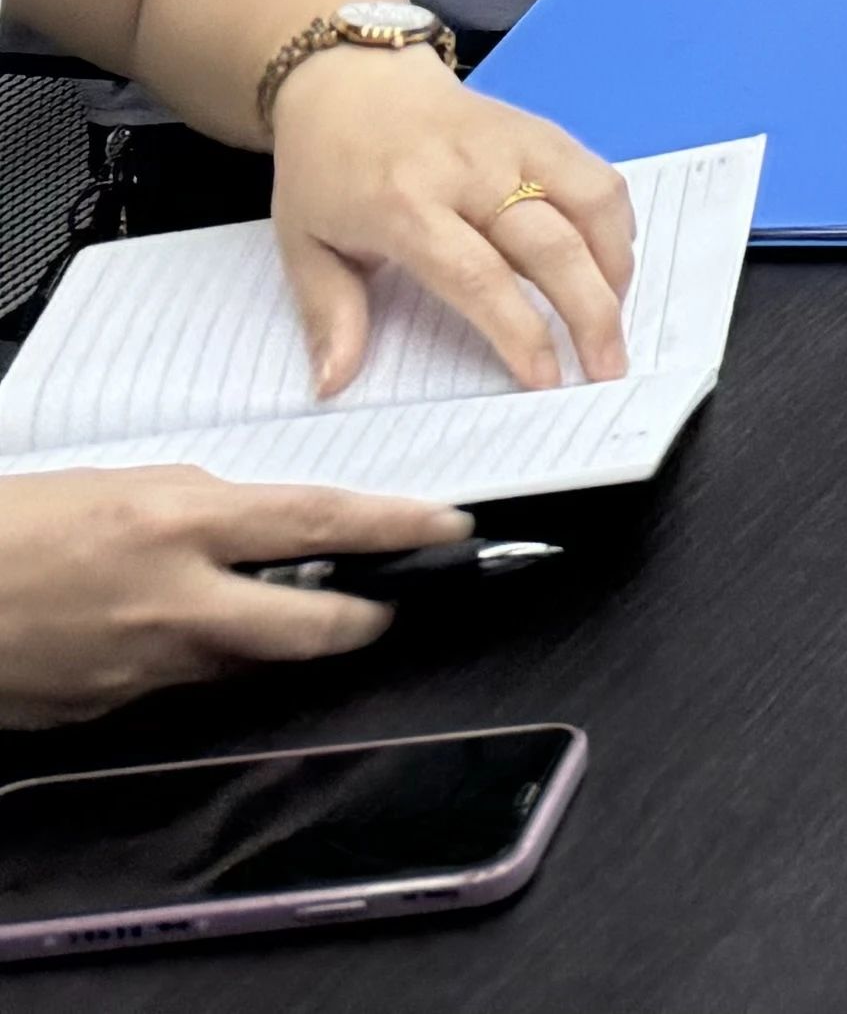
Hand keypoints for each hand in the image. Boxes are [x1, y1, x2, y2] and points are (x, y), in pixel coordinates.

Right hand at [0, 472, 470, 722]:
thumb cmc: (14, 523)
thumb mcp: (121, 489)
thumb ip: (202, 510)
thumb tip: (261, 529)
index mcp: (178, 525)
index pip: (323, 521)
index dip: (400, 527)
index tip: (451, 528)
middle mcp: (173, 602)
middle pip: (312, 626)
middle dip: (363, 621)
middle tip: (384, 607)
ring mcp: (141, 667)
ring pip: (245, 663)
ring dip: (264, 641)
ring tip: (249, 608)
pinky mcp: (107, 710)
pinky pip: (177, 687)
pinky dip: (190, 662)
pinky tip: (158, 637)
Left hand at [264, 53, 634, 391]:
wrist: (350, 79)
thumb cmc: (325, 170)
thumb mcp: (303, 245)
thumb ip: (328, 314)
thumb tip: (335, 383)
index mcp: (406, 206)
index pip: (478, 275)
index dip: (519, 330)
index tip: (545, 379)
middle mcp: (470, 172)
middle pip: (553, 243)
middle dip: (591, 311)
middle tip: (608, 365)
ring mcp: (514, 143)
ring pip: (593, 202)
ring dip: (616, 265)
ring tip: (614, 315)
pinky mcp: (541, 129)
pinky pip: (598, 176)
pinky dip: (617, 224)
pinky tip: (609, 262)